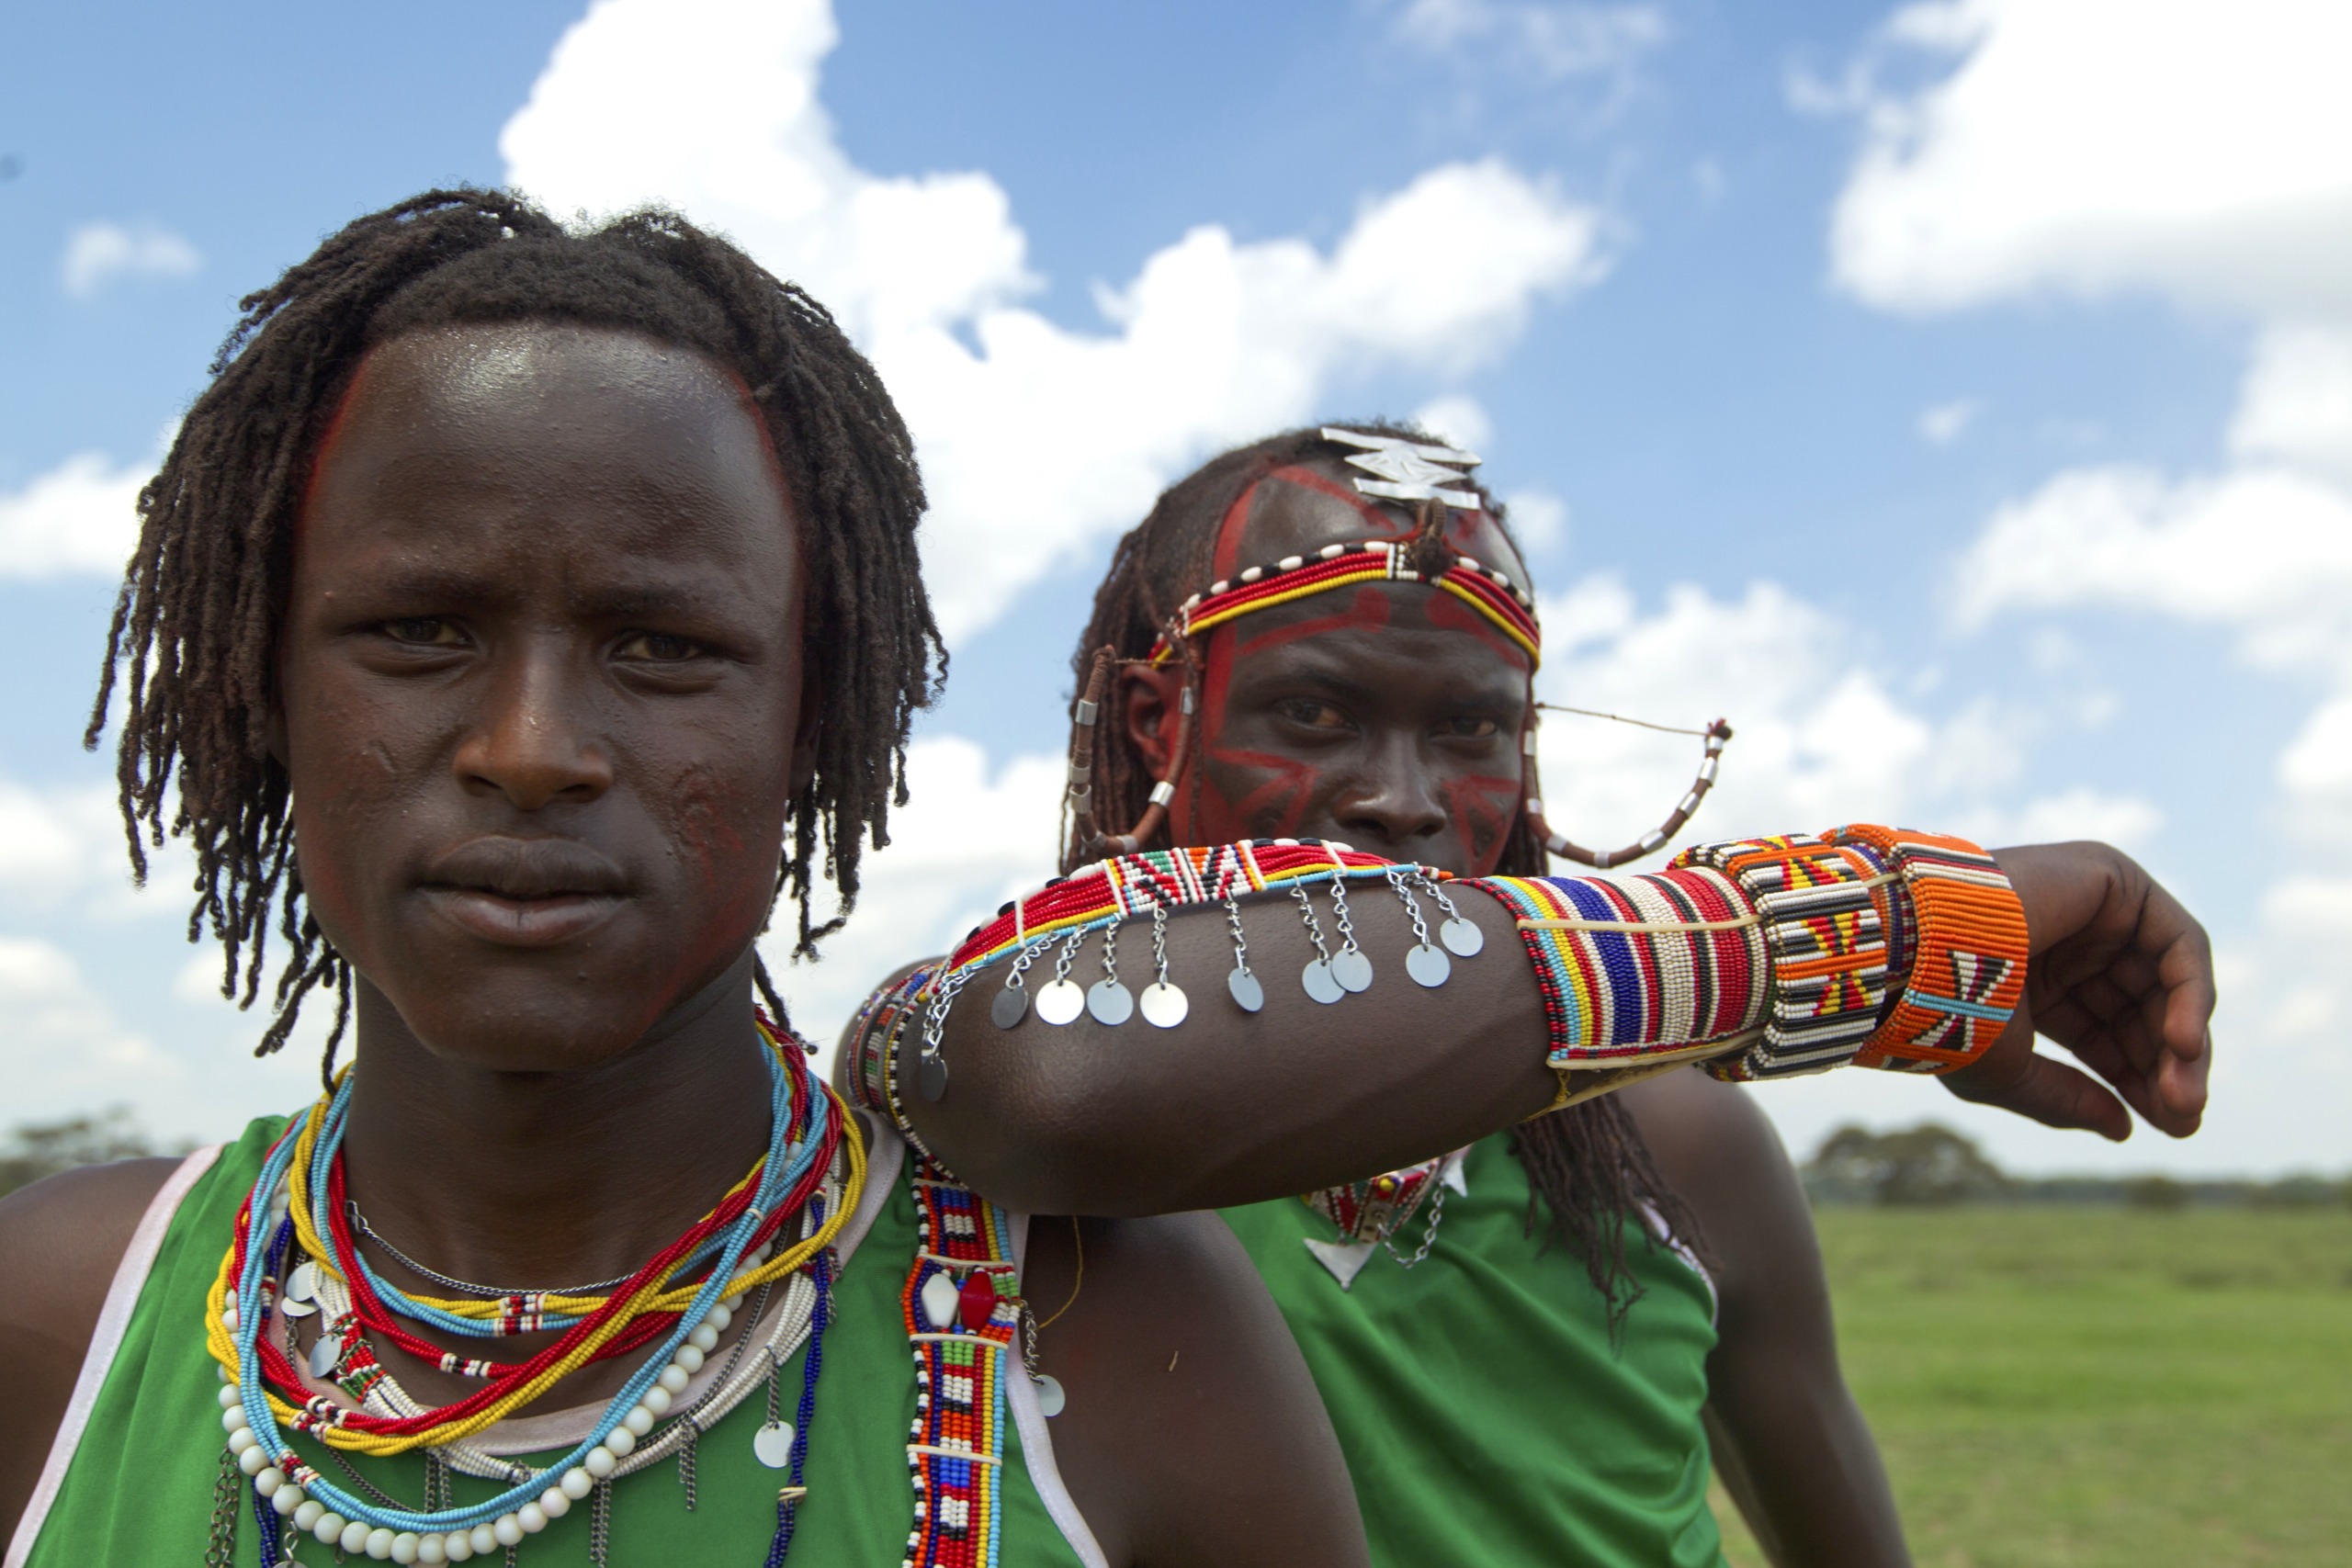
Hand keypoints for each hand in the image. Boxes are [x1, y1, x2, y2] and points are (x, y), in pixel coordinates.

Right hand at [1940, 842, 2212, 1141]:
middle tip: (2184, 1118)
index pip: (2103, 1032)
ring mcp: (2092, 905)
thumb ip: (2066, 1098)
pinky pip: (2177, 941)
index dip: (2138, 1079)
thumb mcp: (2009, 1071)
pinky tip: (2185, 1046)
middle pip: (2139, 1010)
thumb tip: (2124, 1130)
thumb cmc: (1946, 1009)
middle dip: (2167, 1066)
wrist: (1922, 947)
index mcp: (2028, 977)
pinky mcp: (2115, 879)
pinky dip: (2192, 995)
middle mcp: (2066, 938)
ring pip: (2166, 981)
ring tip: (2183, 1095)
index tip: (2172, 1127)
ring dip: (2184, 1043)